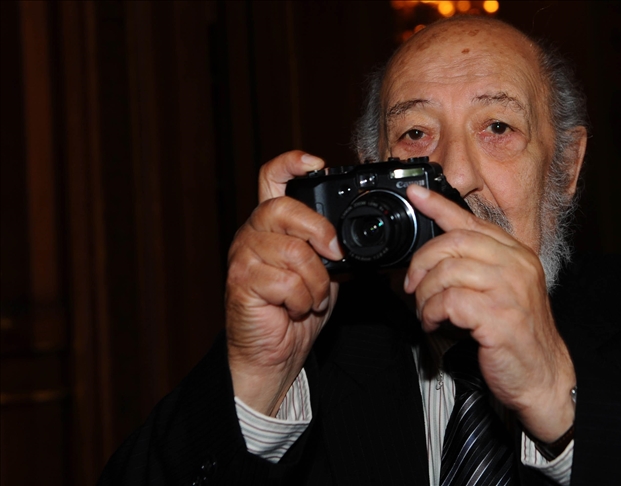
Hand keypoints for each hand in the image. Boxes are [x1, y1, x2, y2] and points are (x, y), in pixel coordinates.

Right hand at [225, 151, 342, 415]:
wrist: (274, 353)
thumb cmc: (296, 311)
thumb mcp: (324, 272)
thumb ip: (331, 248)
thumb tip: (358, 236)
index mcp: (272, 225)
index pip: (271, 178)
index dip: (291, 163)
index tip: (316, 163)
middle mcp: (252, 234)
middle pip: (282, 209)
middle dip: (318, 231)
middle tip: (334, 256)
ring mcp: (243, 257)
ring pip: (291, 251)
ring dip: (315, 281)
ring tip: (312, 298)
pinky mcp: (241, 283)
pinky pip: (286, 281)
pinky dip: (302, 300)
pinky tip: (296, 309)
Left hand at [403, 184, 575, 442]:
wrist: (543, 377)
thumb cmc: (518, 337)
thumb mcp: (503, 292)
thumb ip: (477, 269)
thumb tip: (432, 258)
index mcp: (517, 255)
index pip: (473, 221)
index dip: (439, 205)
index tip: (415, 194)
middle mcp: (516, 266)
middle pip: (454, 241)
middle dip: (422, 261)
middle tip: (412, 284)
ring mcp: (510, 290)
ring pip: (448, 271)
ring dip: (424, 293)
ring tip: (425, 311)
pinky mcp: (498, 316)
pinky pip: (450, 301)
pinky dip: (432, 312)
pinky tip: (435, 324)